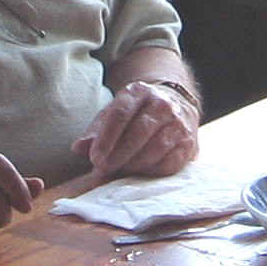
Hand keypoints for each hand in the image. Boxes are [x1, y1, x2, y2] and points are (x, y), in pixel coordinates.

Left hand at [73, 80, 199, 178]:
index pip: (120, 113)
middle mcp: (162, 104)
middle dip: (119, 154)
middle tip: (103, 169)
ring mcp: (178, 123)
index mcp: (138, 92)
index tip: (94, 158)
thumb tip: (78, 148)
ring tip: (119, 172)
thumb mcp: (113, 115)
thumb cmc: (136, 115)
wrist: (175, 105)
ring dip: (134, 165)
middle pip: (139, 131)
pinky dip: (152, 171)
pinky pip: (170, 162)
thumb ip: (95, 132)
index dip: (106, 138)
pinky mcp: (189, 143)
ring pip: (156, 147)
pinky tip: (139, 173)